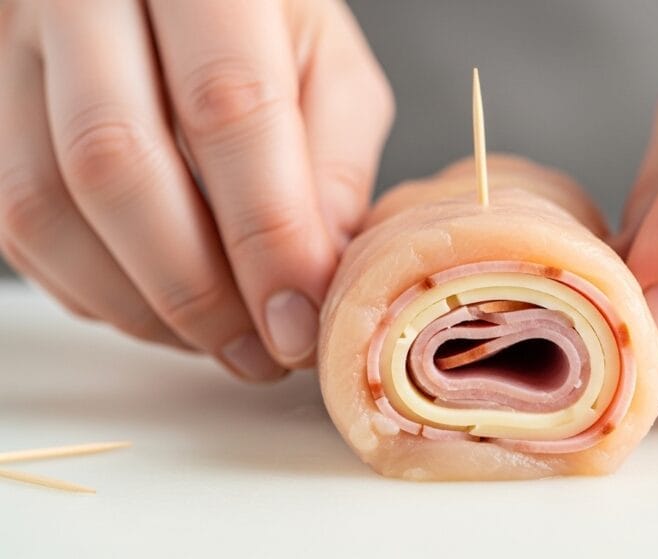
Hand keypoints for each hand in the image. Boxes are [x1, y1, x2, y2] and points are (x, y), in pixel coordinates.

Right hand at [0, 0, 392, 380]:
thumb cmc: (264, 21)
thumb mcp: (330, 66)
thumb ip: (333, 162)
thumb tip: (311, 282)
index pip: (226, 105)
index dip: (265, 233)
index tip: (296, 320)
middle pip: (113, 159)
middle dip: (193, 287)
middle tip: (258, 350)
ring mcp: (15, 47)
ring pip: (44, 204)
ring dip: (139, 304)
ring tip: (219, 341)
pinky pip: (16, 225)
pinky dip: (95, 290)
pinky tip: (162, 307)